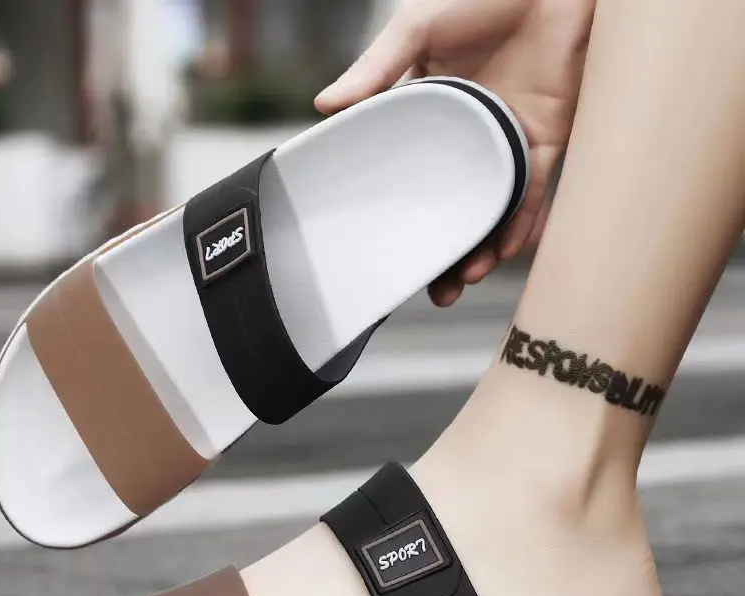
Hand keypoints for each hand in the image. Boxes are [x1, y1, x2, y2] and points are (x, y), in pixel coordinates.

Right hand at [316, 0, 596, 305]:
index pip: (415, 179)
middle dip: (448, 253)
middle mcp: (471, 140)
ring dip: (483, 247)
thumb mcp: (417, 28)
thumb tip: (325, 106)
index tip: (393, 254)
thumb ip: (376, 68)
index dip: (406, 219)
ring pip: (493, 210)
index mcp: (434, 118)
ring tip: (467, 276)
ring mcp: (508, 143)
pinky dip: (522, 221)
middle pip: (457, 208)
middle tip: (435, 290)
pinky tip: (505, 249)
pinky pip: (534, 191)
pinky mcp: (547, 139)